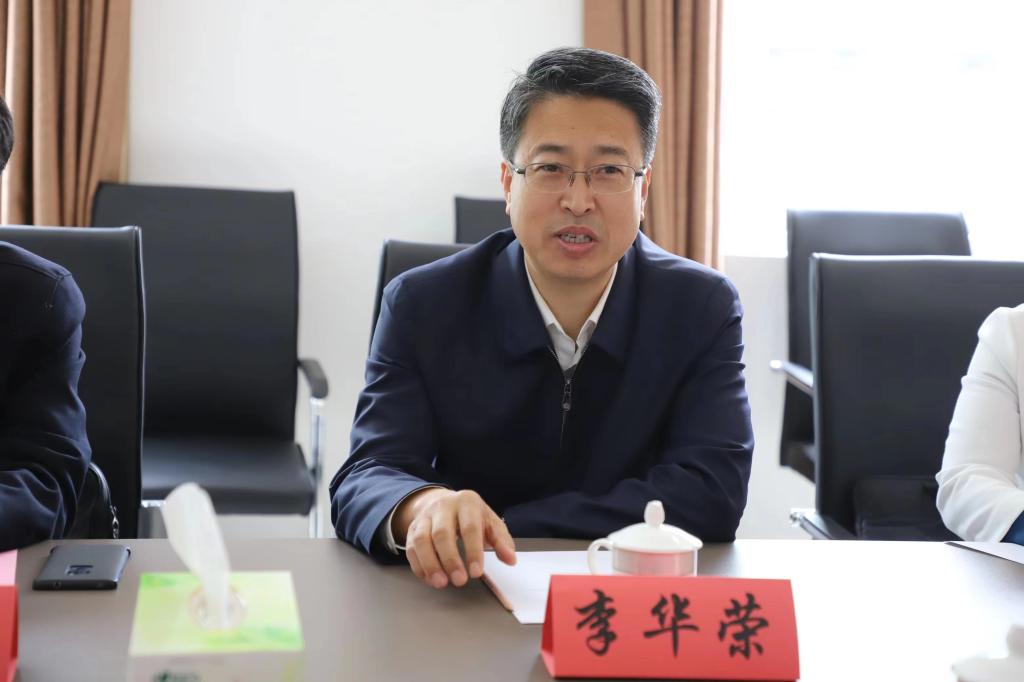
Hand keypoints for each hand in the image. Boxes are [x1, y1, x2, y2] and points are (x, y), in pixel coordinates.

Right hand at [393, 488, 515, 588]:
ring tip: (441, 583)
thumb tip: (511, 559)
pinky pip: (411, 548)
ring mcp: (425, 517)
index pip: (469, 527)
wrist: (443, 501)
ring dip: (430, 564)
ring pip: (421, 540)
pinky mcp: (412, 529)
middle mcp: (443, 507)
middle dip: (450, 560)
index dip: (473, 551)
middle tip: (459, 581)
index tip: (477, 573)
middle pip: (442, 533)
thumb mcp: (490, 523)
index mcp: (466, 502)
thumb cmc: (471, 516)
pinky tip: (430, 579)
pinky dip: (419, 566)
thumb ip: (501, 541)